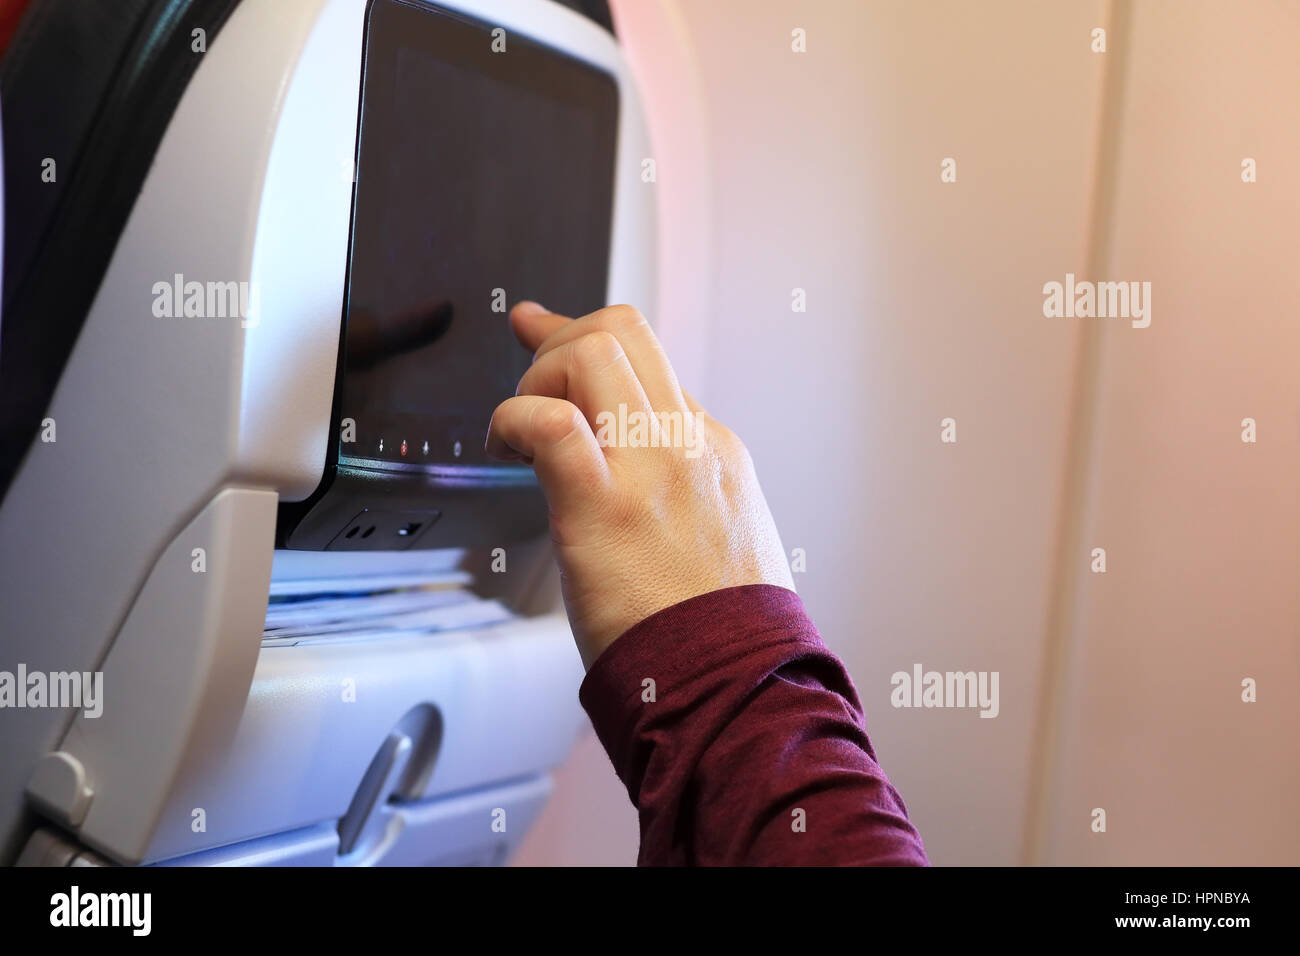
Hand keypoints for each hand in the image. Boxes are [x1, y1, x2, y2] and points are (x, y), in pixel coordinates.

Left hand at [486, 301, 794, 668]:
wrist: (735, 683)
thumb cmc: (717, 627)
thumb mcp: (722, 533)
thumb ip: (679, 487)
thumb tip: (624, 469)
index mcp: (711, 449)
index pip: (648, 361)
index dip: (583, 341)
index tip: (540, 330)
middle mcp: (686, 443)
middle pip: (622, 331)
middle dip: (558, 342)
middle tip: (528, 391)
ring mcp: (650, 468)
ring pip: (591, 352)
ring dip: (536, 376)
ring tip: (517, 433)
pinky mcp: (605, 507)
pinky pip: (550, 424)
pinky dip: (514, 419)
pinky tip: (504, 449)